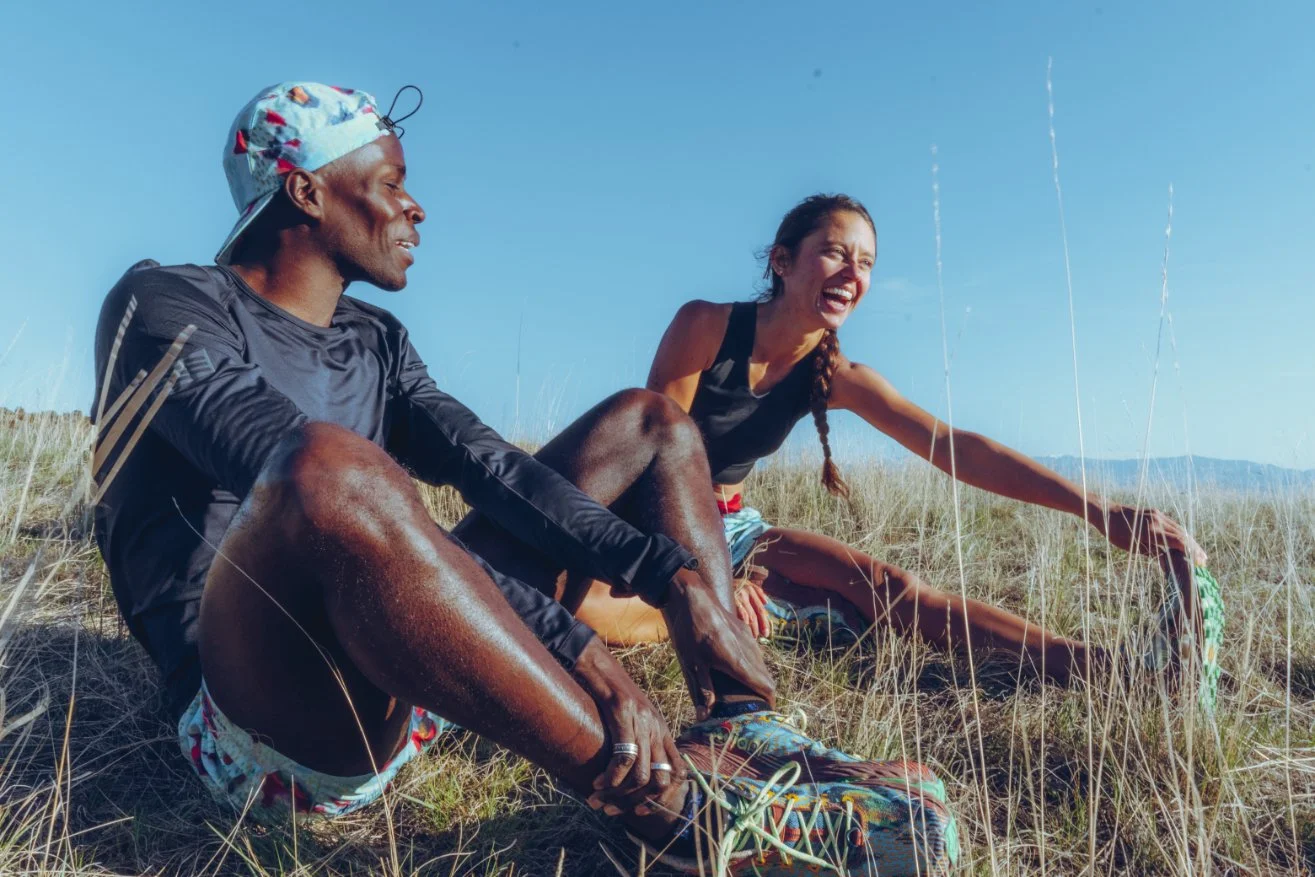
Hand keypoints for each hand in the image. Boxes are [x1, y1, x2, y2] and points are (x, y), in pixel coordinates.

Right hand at [571, 638, 685, 815]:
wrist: (596, 661)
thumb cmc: (607, 689)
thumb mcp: (630, 717)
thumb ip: (636, 739)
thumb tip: (626, 771)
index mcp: (661, 729)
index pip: (679, 773)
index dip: (662, 798)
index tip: (639, 811)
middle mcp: (657, 727)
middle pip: (662, 781)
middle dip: (635, 802)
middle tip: (611, 808)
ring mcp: (643, 721)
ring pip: (644, 775)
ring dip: (619, 794)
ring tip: (597, 797)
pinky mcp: (624, 715)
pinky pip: (625, 758)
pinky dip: (610, 777)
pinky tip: (596, 781)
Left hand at [663, 566, 775, 720]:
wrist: (694, 597)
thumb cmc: (690, 631)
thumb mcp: (693, 663)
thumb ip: (703, 689)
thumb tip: (705, 715)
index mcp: (738, 662)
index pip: (765, 686)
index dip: (769, 702)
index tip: (765, 712)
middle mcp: (748, 651)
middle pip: (766, 677)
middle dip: (763, 693)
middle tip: (753, 706)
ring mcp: (748, 639)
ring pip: (761, 664)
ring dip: (758, 678)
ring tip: (746, 690)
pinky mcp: (744, 630)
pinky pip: (755, 652)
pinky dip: (753, 665)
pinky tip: (739, 667)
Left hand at [1100, 504, 1207, 565]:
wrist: (1106, 511)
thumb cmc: (1115, 532)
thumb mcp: (1132, 547)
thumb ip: (1151, 552)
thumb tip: (1167, 562)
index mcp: (1151, 531)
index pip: (1178, 541)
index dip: (1190, 551)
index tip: (1199, 562)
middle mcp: (1157, 520)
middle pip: (1182, 534)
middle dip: (1195, 548)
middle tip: (1204, 561)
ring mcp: (1157, 514)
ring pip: (1179, 528)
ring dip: (1190, 541)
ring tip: (1199, 553)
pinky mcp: (1155, 512)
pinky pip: (1171, 524)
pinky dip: (1180, 534)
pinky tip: (1185, 542)